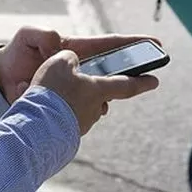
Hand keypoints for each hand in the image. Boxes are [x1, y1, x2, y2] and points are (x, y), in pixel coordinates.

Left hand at [0, 29, 162, 103]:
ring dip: (93, 103)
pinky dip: (69, 111)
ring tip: (74, 107)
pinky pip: (77, 109)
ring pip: (97, 96)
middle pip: (110, 74)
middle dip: (122, 82)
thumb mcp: (26, 36)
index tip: (156, 44)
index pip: (109, 45)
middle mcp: (80, 68)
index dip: (133, 44)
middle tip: (120, 91)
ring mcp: (74, 86)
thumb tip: (57, 42)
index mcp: (76, 49)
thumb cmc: (15, 54)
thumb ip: (41, 34)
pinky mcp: (66, 102)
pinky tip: (51, 107)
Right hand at [31, 50, 159, 135]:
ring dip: (71, 100)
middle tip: (74, 82)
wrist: (36, 127)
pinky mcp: (67, 134)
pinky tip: (45, 107)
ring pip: (81, 107)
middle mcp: (95, 109)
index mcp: (99, 90)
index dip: (142, 81)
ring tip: (51, 94)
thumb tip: (71, 63)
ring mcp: (82, 124)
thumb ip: (70, 58)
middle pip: (98, 96)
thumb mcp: (59, 62)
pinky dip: (59, 111)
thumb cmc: (52, 92)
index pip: (127, 85)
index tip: (155, 81)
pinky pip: (66, 118)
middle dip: (91, 89)